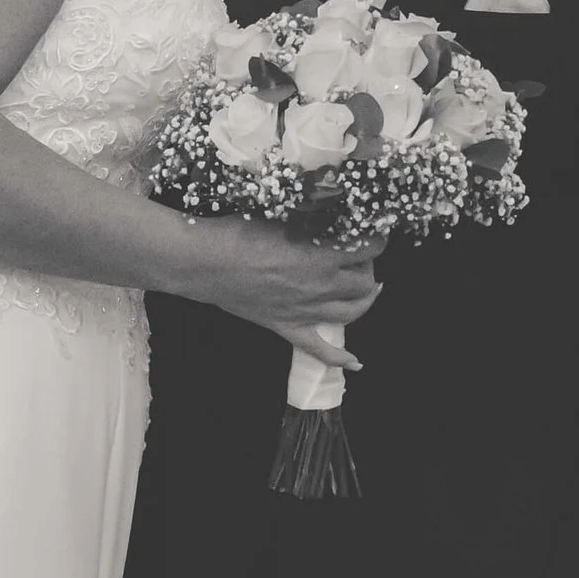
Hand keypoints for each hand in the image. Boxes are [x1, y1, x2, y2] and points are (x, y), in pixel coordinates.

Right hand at [194, 220, 381, 363]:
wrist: (202, 262)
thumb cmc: (236, 232)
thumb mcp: (279, 216)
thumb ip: (310, 220)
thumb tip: (329, 216)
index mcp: (320, 256)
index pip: (368, 249)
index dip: (375, 238)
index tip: (371, 231)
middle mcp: (319, 287)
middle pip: (364, 283)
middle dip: (367, 266)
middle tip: (357, 255)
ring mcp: (304, 312)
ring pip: (352, 312)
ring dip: (364, 299)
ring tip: (363, 287)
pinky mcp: (287, 327)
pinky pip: (320, 350)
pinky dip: (340, 358)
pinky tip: (356, 361)